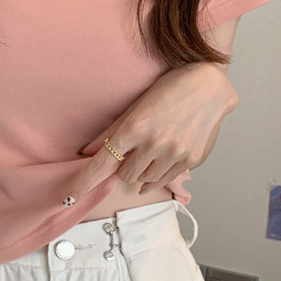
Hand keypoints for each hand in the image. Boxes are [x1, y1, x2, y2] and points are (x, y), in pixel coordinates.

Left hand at [75, 62, 238, 195]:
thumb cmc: (169, 90)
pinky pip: (166, 179)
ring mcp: (175, 154)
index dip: (85, 182)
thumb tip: (86, 152)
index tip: (71, 195)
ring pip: (145, 180)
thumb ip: (110, 132)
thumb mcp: (135, 107)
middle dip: (125, 167)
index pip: (103, 163)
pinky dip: (159, 174)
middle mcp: (154, 143)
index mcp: (135, 127)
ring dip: (142, 171)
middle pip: (125, 175)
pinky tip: (163, 157)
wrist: (210, 86)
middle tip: (134, 150)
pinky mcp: (191, 160)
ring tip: (152, 149)